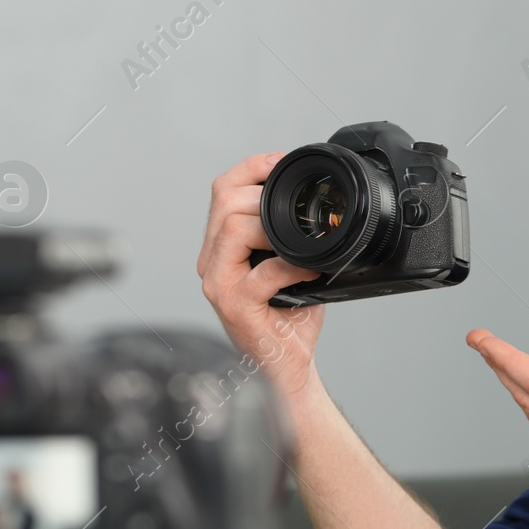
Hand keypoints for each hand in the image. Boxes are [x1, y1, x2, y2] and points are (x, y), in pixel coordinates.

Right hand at [197, 152, 326, 399]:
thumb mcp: (288, 264)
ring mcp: (218, 284)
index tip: (281, 162)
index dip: (251, 168)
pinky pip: (263, 272)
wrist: (286, 365)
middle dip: (264, 193)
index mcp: (220, 247)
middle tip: (298, 209)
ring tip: (301, 242)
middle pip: (225, 202)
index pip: (222, 190)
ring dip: (274, 227)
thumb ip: (287, 234)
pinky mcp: (234, 305)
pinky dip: (292, 266)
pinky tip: (311, 271)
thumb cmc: (288, 318)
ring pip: (234, 228)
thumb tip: (316, 201)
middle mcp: (211, 262)